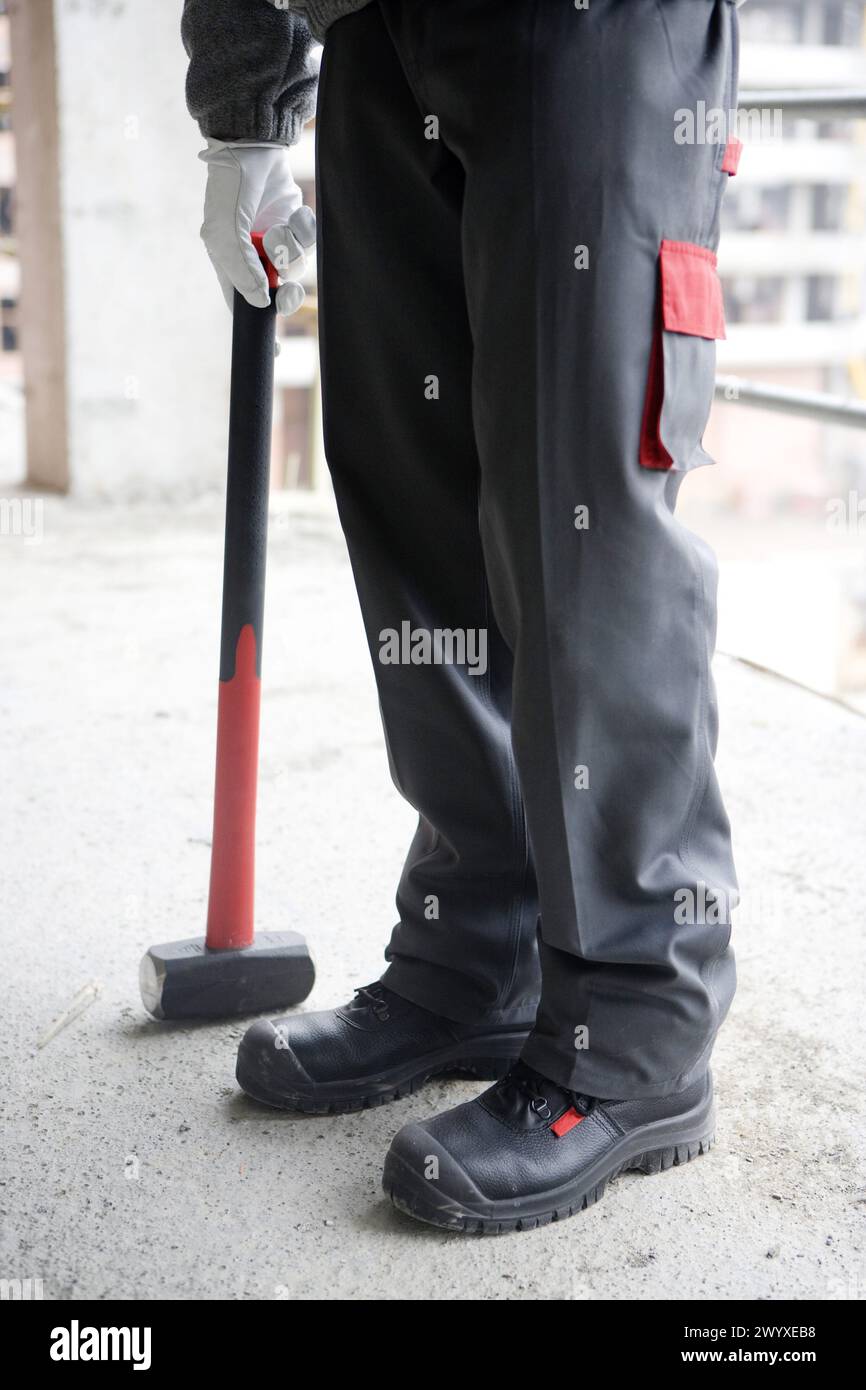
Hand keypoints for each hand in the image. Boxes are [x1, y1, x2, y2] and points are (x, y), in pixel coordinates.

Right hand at [199, 140, 315, 315]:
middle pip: (278, 295)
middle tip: (285, 287)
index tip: (273, 352)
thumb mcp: (225, 231)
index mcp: (231, 263)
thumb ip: (241, 270)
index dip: (259, 328)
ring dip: (291, 250)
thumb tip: (262, 303)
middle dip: (286, 293)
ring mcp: (277, 242)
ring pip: (297, 268)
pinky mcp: (298, 226)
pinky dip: (304, 229)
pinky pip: (311, 243)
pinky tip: (293, 212)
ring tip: (278, 229)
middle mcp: (255, 258)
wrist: (253, 146)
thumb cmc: (230, 188)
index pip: (244, 305)